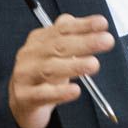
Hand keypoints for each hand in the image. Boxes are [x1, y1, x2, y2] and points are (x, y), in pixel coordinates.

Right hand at [8, 13, 115, 127]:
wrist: (21, 103)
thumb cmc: (43, 76)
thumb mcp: (55, 54)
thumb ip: (70, 37)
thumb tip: (92, 24)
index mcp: (39, 40)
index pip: (62, 28)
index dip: (83, 25)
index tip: (102, 24)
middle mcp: (30, 55)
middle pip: (58, 46)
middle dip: (84, 42)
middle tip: (106, 41)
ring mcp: (25, 75)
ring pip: (50, 69)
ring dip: (74, 66)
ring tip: (94, 64)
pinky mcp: (24, 97)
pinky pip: (42, 94)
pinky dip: (60, 92)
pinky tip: (75, 91)